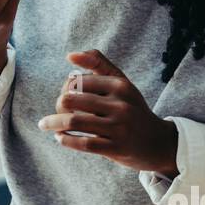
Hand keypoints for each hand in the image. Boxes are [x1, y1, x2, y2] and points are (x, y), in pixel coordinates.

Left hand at [38, 49, 179, 176]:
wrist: (158, 143)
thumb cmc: (133, 109)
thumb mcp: (122, 83)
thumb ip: (98, 64)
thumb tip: (70, 55)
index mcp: (120, 85)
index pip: (77, 81)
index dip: (65, 88)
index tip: (65, 95)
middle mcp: (121, 105)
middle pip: (70, 100)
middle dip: (57, 106)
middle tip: (56, 112)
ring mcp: (119, 127)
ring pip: (74, 121)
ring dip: (53, 123)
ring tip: (46, 125)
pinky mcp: (116, 148)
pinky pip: (83, 143)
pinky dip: (66, 140)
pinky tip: (60, 138)